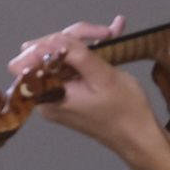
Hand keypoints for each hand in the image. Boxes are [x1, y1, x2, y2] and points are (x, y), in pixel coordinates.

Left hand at [7, 17, 159, 156]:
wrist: (140, 137)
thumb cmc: (126, 113)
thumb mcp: (103, 76)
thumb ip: (75, 55)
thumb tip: (51, 39)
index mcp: (48, 95)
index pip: (29, 60)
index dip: (47, 44)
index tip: (74, 39)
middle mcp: (47, 95)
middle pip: (47, 54)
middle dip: (73, 39)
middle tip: (102, 34)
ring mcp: (59, 93)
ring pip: (63, 56)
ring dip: (85, 41)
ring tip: (110, 32)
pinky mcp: (72, 91)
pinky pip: (74, 65)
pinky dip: (90, 52)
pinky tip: (110, 37)